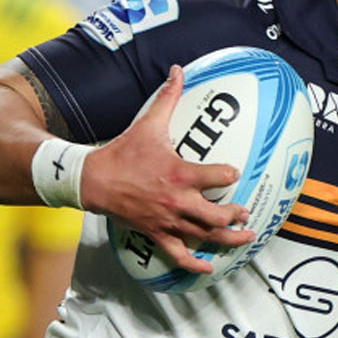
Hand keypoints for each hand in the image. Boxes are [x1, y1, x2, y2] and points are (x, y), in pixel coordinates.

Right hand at [80, 65, 252, 272]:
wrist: (91, 180)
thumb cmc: (123, 152)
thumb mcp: (148, 123)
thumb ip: (168, 97)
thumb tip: (178, 70)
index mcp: (179, 173)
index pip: (218, 176)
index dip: (230, 175)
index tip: (237, 173)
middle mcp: (177, 200)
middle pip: (216, 214)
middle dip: (235, 214)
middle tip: (246, 211)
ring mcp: (167, 219)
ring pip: (203, 235)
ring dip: (228, 239)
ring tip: (246, 237)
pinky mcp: (156, 233)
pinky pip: (178, 253)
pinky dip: (194, 264)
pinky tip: (209, 268)